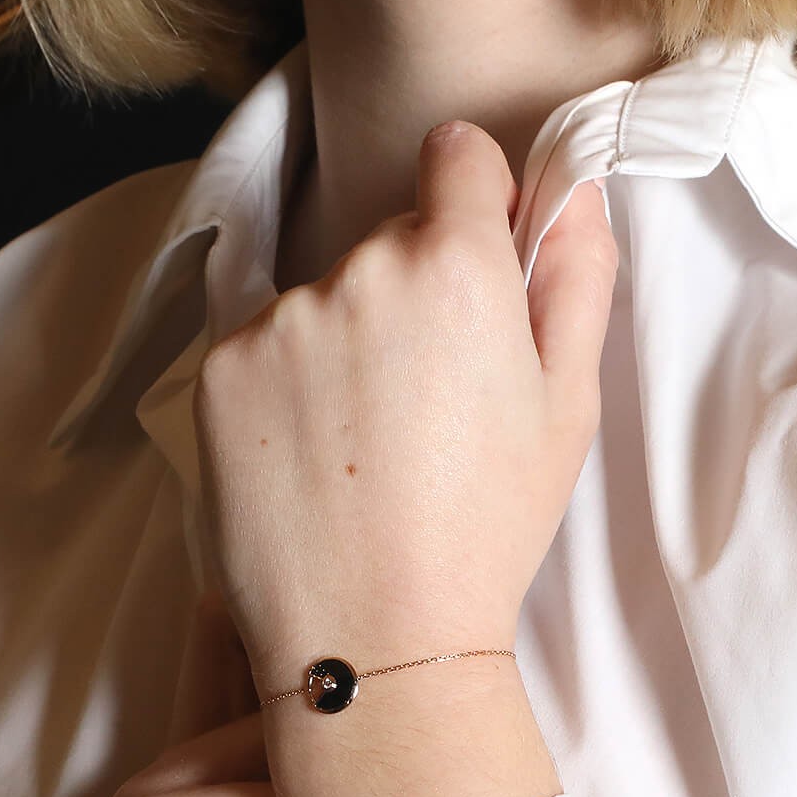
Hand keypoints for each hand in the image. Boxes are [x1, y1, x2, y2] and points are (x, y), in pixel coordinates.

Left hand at [193, 120, 616, 688]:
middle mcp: (357, 271)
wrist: (374, 640)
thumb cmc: (484, 532)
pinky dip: (287, 388)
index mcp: (454, 267)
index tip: (473, 267)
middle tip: (428, 405)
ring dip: (346, 344)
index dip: (474, 207)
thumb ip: (577, 279)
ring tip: (366, 449)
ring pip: (324, 299)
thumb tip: (570, 196)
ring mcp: (278, 321)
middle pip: (389, 240)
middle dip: (414, 295)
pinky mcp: (219, 371)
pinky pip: (264, 348)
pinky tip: (314, 461)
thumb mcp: (567, 409)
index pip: (457, 156)